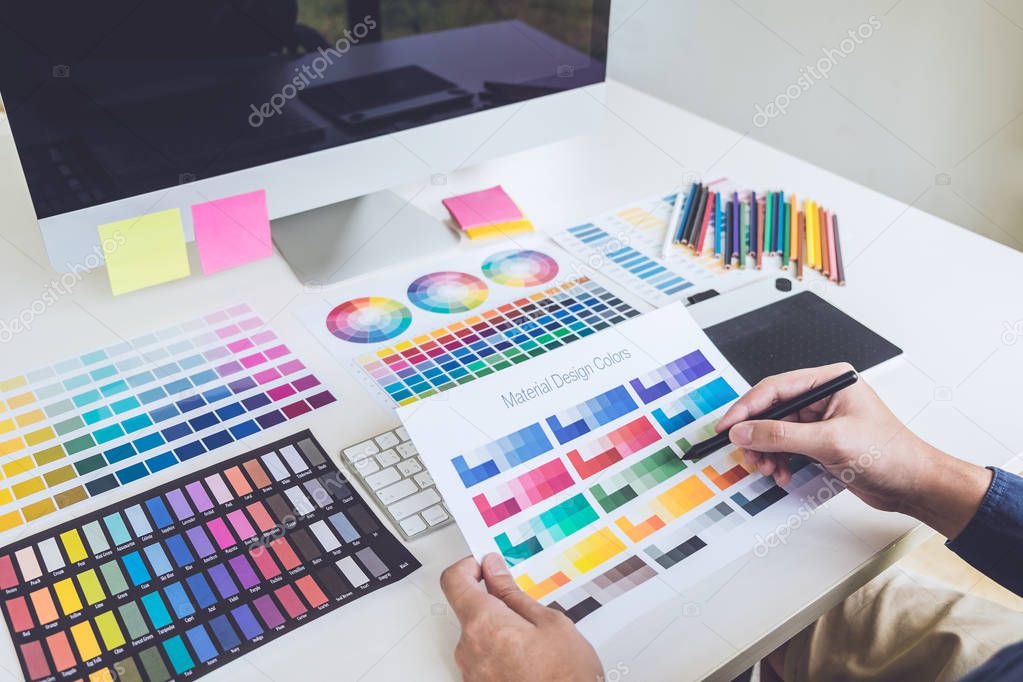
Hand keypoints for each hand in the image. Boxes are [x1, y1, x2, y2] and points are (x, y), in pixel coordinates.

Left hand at [440, 553, 602, 681]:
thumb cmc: (566, 677)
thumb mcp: (549, 622)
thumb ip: (513, 592)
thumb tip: (494, 569)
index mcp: (484, 623)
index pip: (454, 580)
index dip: (468, 566)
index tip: (484, 565)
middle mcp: (469, 649)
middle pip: (469, 610)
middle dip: (494, 605)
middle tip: (526, 613)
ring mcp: (471, 672)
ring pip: (478, 637)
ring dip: (499, 633)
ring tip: (534, 645)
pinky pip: (482, 660)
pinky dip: (500, 655)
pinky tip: (527, 661)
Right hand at [715, 363, 991, 537]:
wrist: (915, 485)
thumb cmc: (890, 454)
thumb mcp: (830, 442)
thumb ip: (781, 436)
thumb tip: (744, 431)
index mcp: (830, 381)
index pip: (775, 388)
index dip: (746, 408)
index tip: (727, 426)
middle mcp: (823, 397)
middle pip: (771, 410)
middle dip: (756, 435)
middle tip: (747, 454)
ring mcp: (820, 420)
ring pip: (774, 432)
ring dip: (766, 453)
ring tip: (768, 469)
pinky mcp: (819, 442)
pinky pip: (785, 448)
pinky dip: (779, 462)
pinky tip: (783, 474)